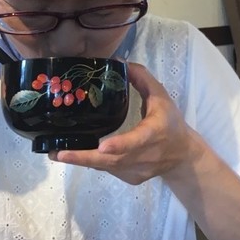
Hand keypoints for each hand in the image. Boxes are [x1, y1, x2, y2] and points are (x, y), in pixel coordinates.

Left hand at [51, 62, 204, 184]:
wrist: (182, 156)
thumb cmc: (170, 122)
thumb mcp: (161, 97)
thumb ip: (142, 78)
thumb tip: (119, 61)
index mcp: (154, 133)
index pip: (137, 140)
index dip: (121, 144)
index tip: (102, 146)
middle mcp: (145, 155)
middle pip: (113, 160)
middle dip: (84, 157)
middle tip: (59, 153)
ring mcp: (137, 170)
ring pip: (107, 167)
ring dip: (81, 161)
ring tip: (56, 154)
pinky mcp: (131, 179)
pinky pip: (108, 170)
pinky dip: (92, 163)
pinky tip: (76, 156)